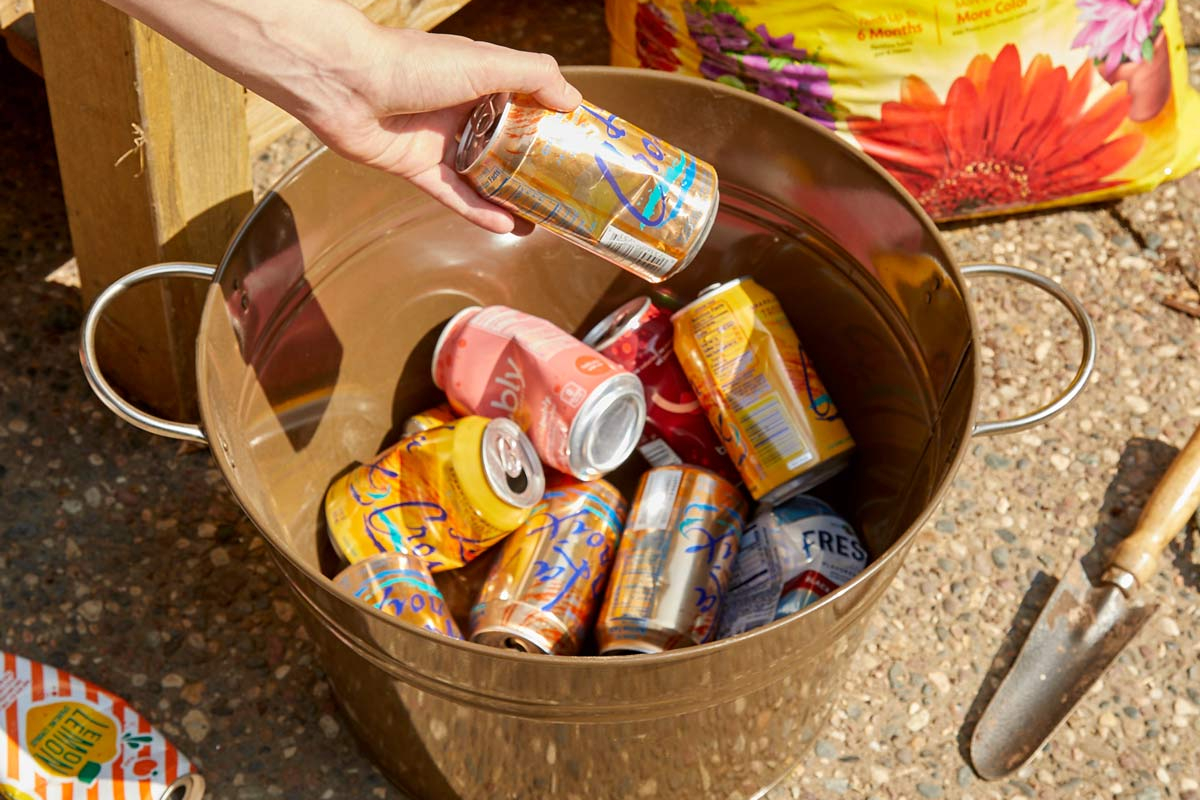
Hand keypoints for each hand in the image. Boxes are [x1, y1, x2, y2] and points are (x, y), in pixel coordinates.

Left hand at [304, 27, 581, 232]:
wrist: (345, 83)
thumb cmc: (413, 64)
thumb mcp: (486, 62)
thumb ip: (533, 76)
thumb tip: (574, 101)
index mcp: (481, 79)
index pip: (527, 102)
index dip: (553, 123)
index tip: (580, 145)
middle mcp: (463, 110)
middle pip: (508, 144)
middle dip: (536, 168)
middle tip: (566, 191)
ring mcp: (440, 141)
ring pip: (484, 176)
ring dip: (512, 199)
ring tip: (543, 220)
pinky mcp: (417, 169)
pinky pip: (455, 196)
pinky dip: (480, 213)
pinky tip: (508, 228)